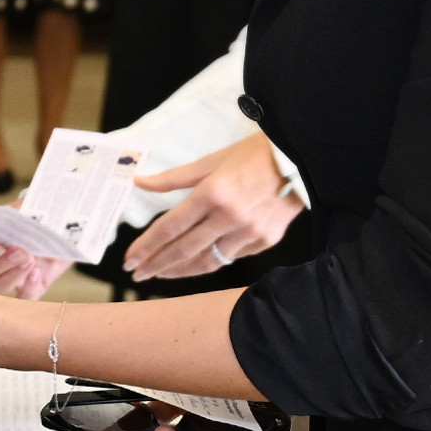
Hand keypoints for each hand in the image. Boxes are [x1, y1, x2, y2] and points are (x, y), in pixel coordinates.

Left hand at [123, 132, 299, 281]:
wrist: (300, 159)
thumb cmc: (252, 155)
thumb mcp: (210, 161)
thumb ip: (173, 178)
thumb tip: (139, 182)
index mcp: (212, 194)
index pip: (170, 227)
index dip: (146, 246)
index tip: (130, 259)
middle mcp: (229, 217)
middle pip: (184, 250)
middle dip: (157, 265)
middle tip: (138, 274)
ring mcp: (250, 232)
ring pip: (208, 261)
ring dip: (182, 270)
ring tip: (161, 274)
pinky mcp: (266, 240)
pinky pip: (232, 257)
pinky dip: (212, 261)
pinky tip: (196, 263)